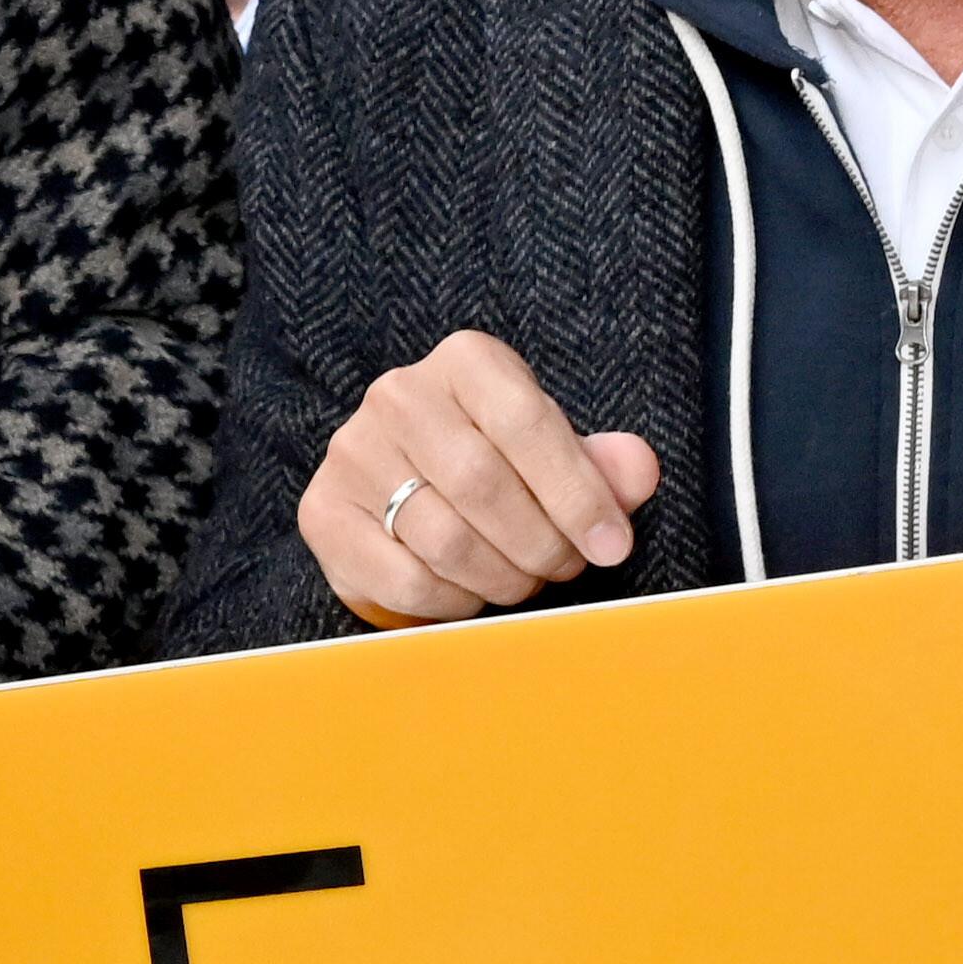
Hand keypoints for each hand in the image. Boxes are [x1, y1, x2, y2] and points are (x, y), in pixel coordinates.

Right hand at [306, 332, 656, 625]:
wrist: (401, 485)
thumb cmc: (496, 464)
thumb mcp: (555, 452)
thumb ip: (603, 465)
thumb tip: (638, 473)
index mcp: (466, 361)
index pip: (527, 423)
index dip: (578, 494)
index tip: (612, 546)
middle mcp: (399, 395)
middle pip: (483, 485)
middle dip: (540, 545)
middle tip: (563, 568)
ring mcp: (353, 453)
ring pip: (445, 542)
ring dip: (501, 579)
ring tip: (521, 580)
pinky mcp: (324, 513)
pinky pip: (405, 579)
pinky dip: (454, 602)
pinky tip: (470, 592)